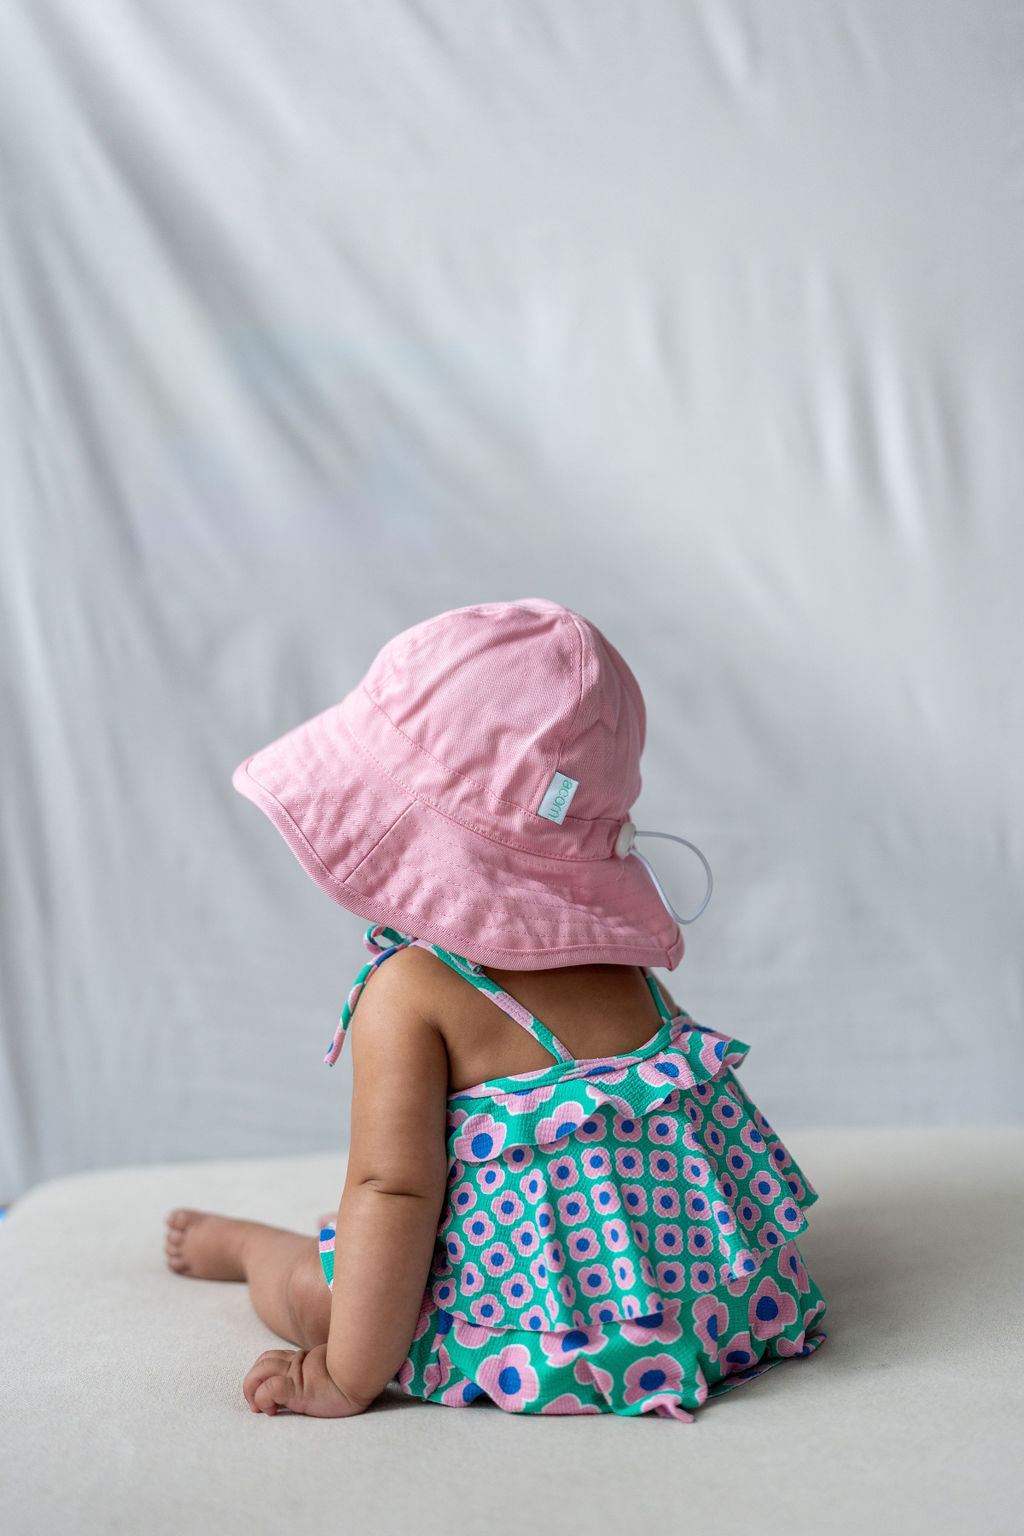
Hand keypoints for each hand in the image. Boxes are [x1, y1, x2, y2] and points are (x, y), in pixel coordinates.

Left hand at [243, 1344, 369, 1417]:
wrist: (362, 1379)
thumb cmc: (351, 1380)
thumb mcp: (330, 1373)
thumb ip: (318, 1372)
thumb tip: (317, 1381)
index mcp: (301, 1361)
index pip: (271, 1358)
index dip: (260, 1373)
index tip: (261, 1395)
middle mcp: (295, 1365)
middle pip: (261, 1362)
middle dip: (250, 1382)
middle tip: (254, 1404)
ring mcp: (296, 1375)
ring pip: (260, 1372)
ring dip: (251, 1390)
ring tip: (258, 1408)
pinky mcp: (297, 1389)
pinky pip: (270, 1389)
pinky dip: (262, 1399)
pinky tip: (271, 1410)